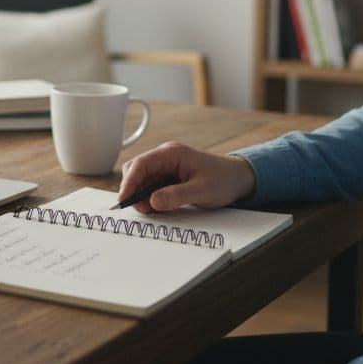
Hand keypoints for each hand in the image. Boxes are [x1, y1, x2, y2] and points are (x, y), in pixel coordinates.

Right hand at [118, 141, 256, 213]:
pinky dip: (150, 198)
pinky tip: (160, 207)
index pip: (141, 164)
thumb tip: (151, 201)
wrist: (238, 179)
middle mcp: (165, 157)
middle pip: (136, 170)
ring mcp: (165, 167)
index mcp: (172, 153)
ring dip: (141, 196)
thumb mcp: (201, 191)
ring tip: (155, 210)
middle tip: (142, 209)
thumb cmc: (223, 180)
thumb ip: (176, 196)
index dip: (129, 182)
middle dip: (133, 190)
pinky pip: (150, 187)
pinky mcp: (167, 177)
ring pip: (141, 180)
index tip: (124, 200)